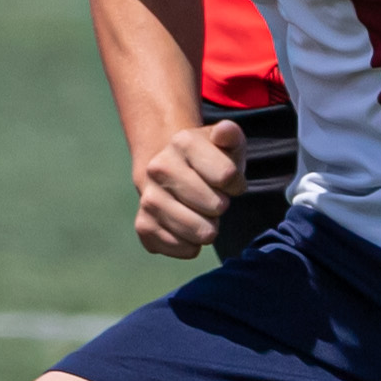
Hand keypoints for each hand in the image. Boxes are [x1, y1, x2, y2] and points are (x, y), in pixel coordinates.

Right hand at [131, 121, 243, 259]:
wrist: (174, 172)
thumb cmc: (210, 160)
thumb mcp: (227, 143)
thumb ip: (231, 135)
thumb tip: (224, 132)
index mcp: (183, 142)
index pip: (226, 175)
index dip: (236, 182)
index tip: (227, 179)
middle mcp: (158, 168)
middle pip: (215, 206)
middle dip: (221, 205)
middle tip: (214, 198)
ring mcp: (148, 198)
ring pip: (198, 231)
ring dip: (210, 229)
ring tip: (204, 216)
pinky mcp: (144, 225)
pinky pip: (181, 248)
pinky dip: (192, 246)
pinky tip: (191, 232)